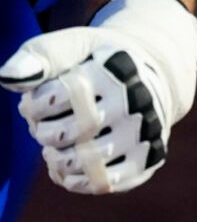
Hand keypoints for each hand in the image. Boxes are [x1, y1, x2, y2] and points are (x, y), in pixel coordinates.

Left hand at [0, 0, 196, 195]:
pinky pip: (103, 183)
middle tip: (43, 128)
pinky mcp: (149, 157)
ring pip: (88, 162)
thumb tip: (10, 77)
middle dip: (45, 134)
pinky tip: (72, 164)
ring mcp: (147, 131)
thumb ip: (43, 55)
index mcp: (120, 66)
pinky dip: (76, 180)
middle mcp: (140, 99)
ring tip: (56, 148)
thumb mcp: (75, 46)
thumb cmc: (99, 62)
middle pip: (73, 131)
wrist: (150, 75)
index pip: (60, 97)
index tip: (36, 102)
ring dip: (58, 160)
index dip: (35, 106)